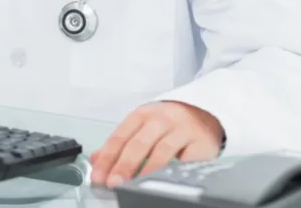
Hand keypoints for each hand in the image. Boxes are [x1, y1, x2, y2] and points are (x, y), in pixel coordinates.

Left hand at [90, 102, 223, 186]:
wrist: (204, 114)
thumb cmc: (168, 124)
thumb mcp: (142, 127)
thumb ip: (120, 143)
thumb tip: (96, 160)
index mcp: (142, 115)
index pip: (120, 136)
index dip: (108, 157)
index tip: (99, 175)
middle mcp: (162, 119)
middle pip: (139, 143)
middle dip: (124, 165)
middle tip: (114, 183)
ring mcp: (183, 129)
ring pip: (162, 150)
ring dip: (147, 171)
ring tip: (136, 186)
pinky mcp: (201, 142)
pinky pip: (187, 159)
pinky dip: (175, 171)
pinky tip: (165, 182)